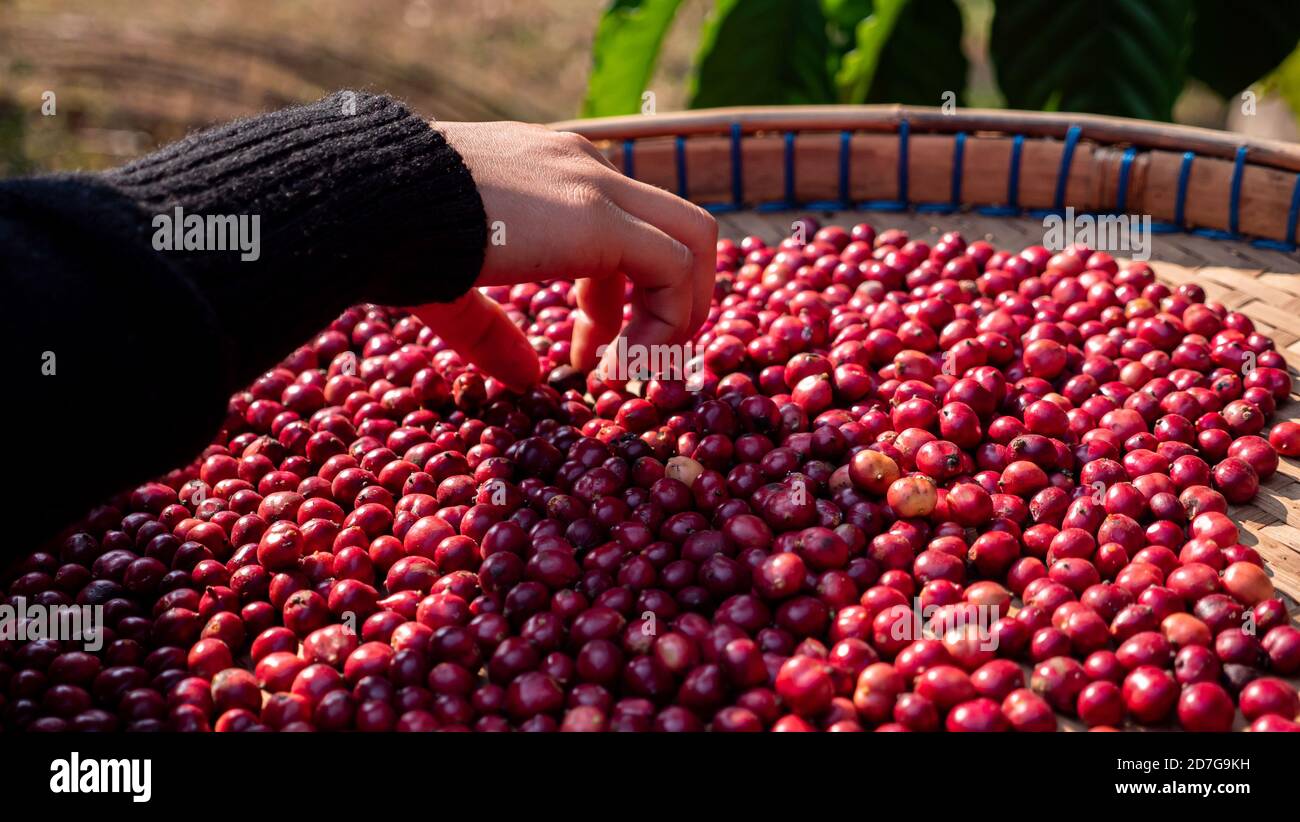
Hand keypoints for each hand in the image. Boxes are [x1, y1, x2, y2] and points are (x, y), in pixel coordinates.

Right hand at [414, 121, 716, 389]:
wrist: (366, 200)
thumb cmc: (389, 235)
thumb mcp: (451, 286)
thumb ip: (494, 331)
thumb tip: (527, 379)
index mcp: (549, 172)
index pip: (622, 223)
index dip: (616, 296)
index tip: (591, 352)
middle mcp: (582, 166)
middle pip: (675, 225)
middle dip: (673, 299)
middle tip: (643, 361)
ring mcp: (595, 183)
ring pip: (692, 239)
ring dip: (682, 311)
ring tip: (644, 369)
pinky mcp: (599, 217)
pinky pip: (672, 268)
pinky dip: (667, 321)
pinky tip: (620, 365)